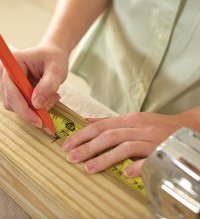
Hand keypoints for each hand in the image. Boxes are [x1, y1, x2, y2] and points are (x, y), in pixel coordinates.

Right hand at [0, 45, 67, 126]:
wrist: (53, 56)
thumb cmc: (55, 59)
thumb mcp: (57, 70)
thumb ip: (48, 85)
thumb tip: (36, 104)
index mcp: (13, 63)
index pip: (12, 92)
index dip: (24, 109)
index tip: (39, 121)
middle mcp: (5, 74)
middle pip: (12, 102)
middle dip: (33, 110)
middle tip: (53, 103)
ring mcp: (8, 83)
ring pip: (16, 107)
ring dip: (36, 109)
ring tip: (53, 96)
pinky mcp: (14, 91)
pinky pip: (22, 106)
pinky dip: (36, 107)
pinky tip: (48, 98)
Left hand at [62, 109, 199, 176]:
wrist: (185, 126)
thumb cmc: (155, 124)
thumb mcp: (132, 119)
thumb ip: (110, 121)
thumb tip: (88, 120)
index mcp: (129, 120)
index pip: (102, 125)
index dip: (83, 134)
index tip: (68, 144)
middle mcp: (138, 127)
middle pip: (109, 136)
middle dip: (88, 146)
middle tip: (72, 157)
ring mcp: (150, 139)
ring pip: (125, 146)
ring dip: (106, 158)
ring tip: (88, 168)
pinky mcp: (163, 150)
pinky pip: (150, 158)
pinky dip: (139, 165)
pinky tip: (127, 173)